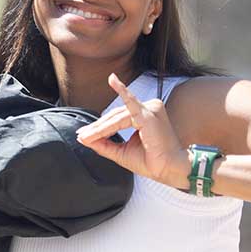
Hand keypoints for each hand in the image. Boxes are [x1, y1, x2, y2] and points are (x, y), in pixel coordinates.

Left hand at [75, 73, 189, 188]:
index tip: (84, 135)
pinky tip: (112, 80)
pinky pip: (131, 103)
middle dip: (97, 128)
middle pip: (115, 116)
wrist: (169, 171)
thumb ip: (103, 144)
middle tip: (82, 135)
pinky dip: (122, 91)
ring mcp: (150, 110)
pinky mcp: (149, 114)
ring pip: (117, 117)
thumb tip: (83, 139)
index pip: (117, 118)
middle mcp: (148, 109)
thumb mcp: (120, 151)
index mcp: (144, 116)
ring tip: (86, 136)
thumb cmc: (151, 162)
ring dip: (101, 128)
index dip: (100, 127)